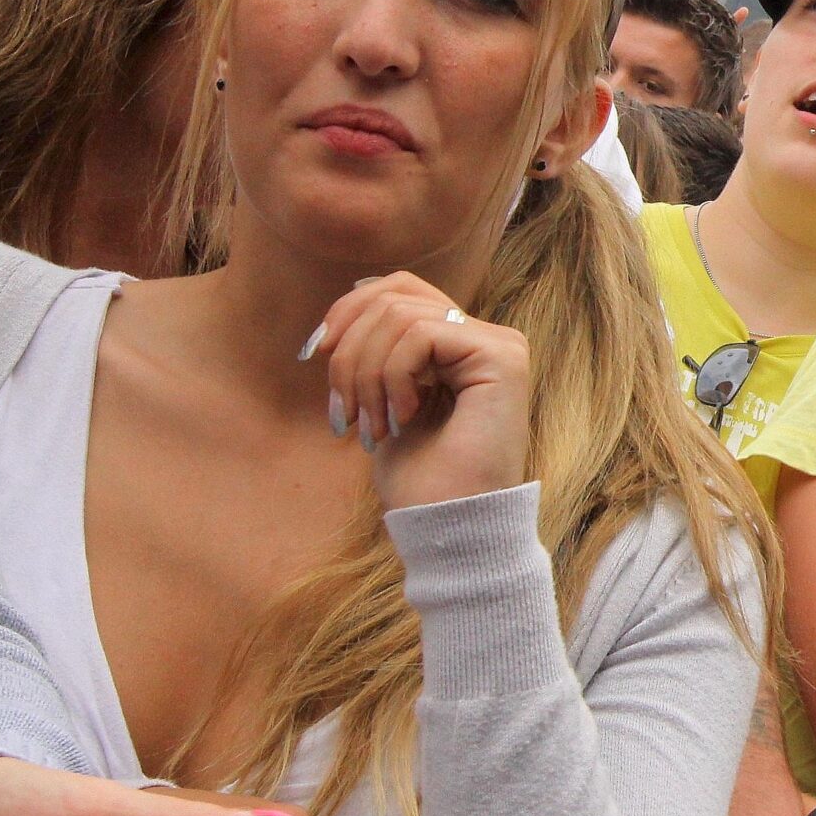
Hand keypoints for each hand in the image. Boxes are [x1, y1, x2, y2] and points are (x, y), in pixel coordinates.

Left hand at [310, 273, 530, 508]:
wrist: (449, 527)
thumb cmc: (420, 480)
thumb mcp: (383, 403)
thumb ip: (377, 354)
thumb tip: (340, 314)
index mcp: (462, 343)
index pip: (398, 288)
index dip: (347, 310)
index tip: (313, 355)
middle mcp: (487, 336)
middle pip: (394, 295)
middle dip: (349, 350)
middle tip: (343, 411)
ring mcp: (499, 344)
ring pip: (400, 314)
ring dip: (365, 373)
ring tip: (371, 425)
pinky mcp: (502, 357)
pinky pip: (420, 335)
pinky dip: (393, 376)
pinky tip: (402, 419)